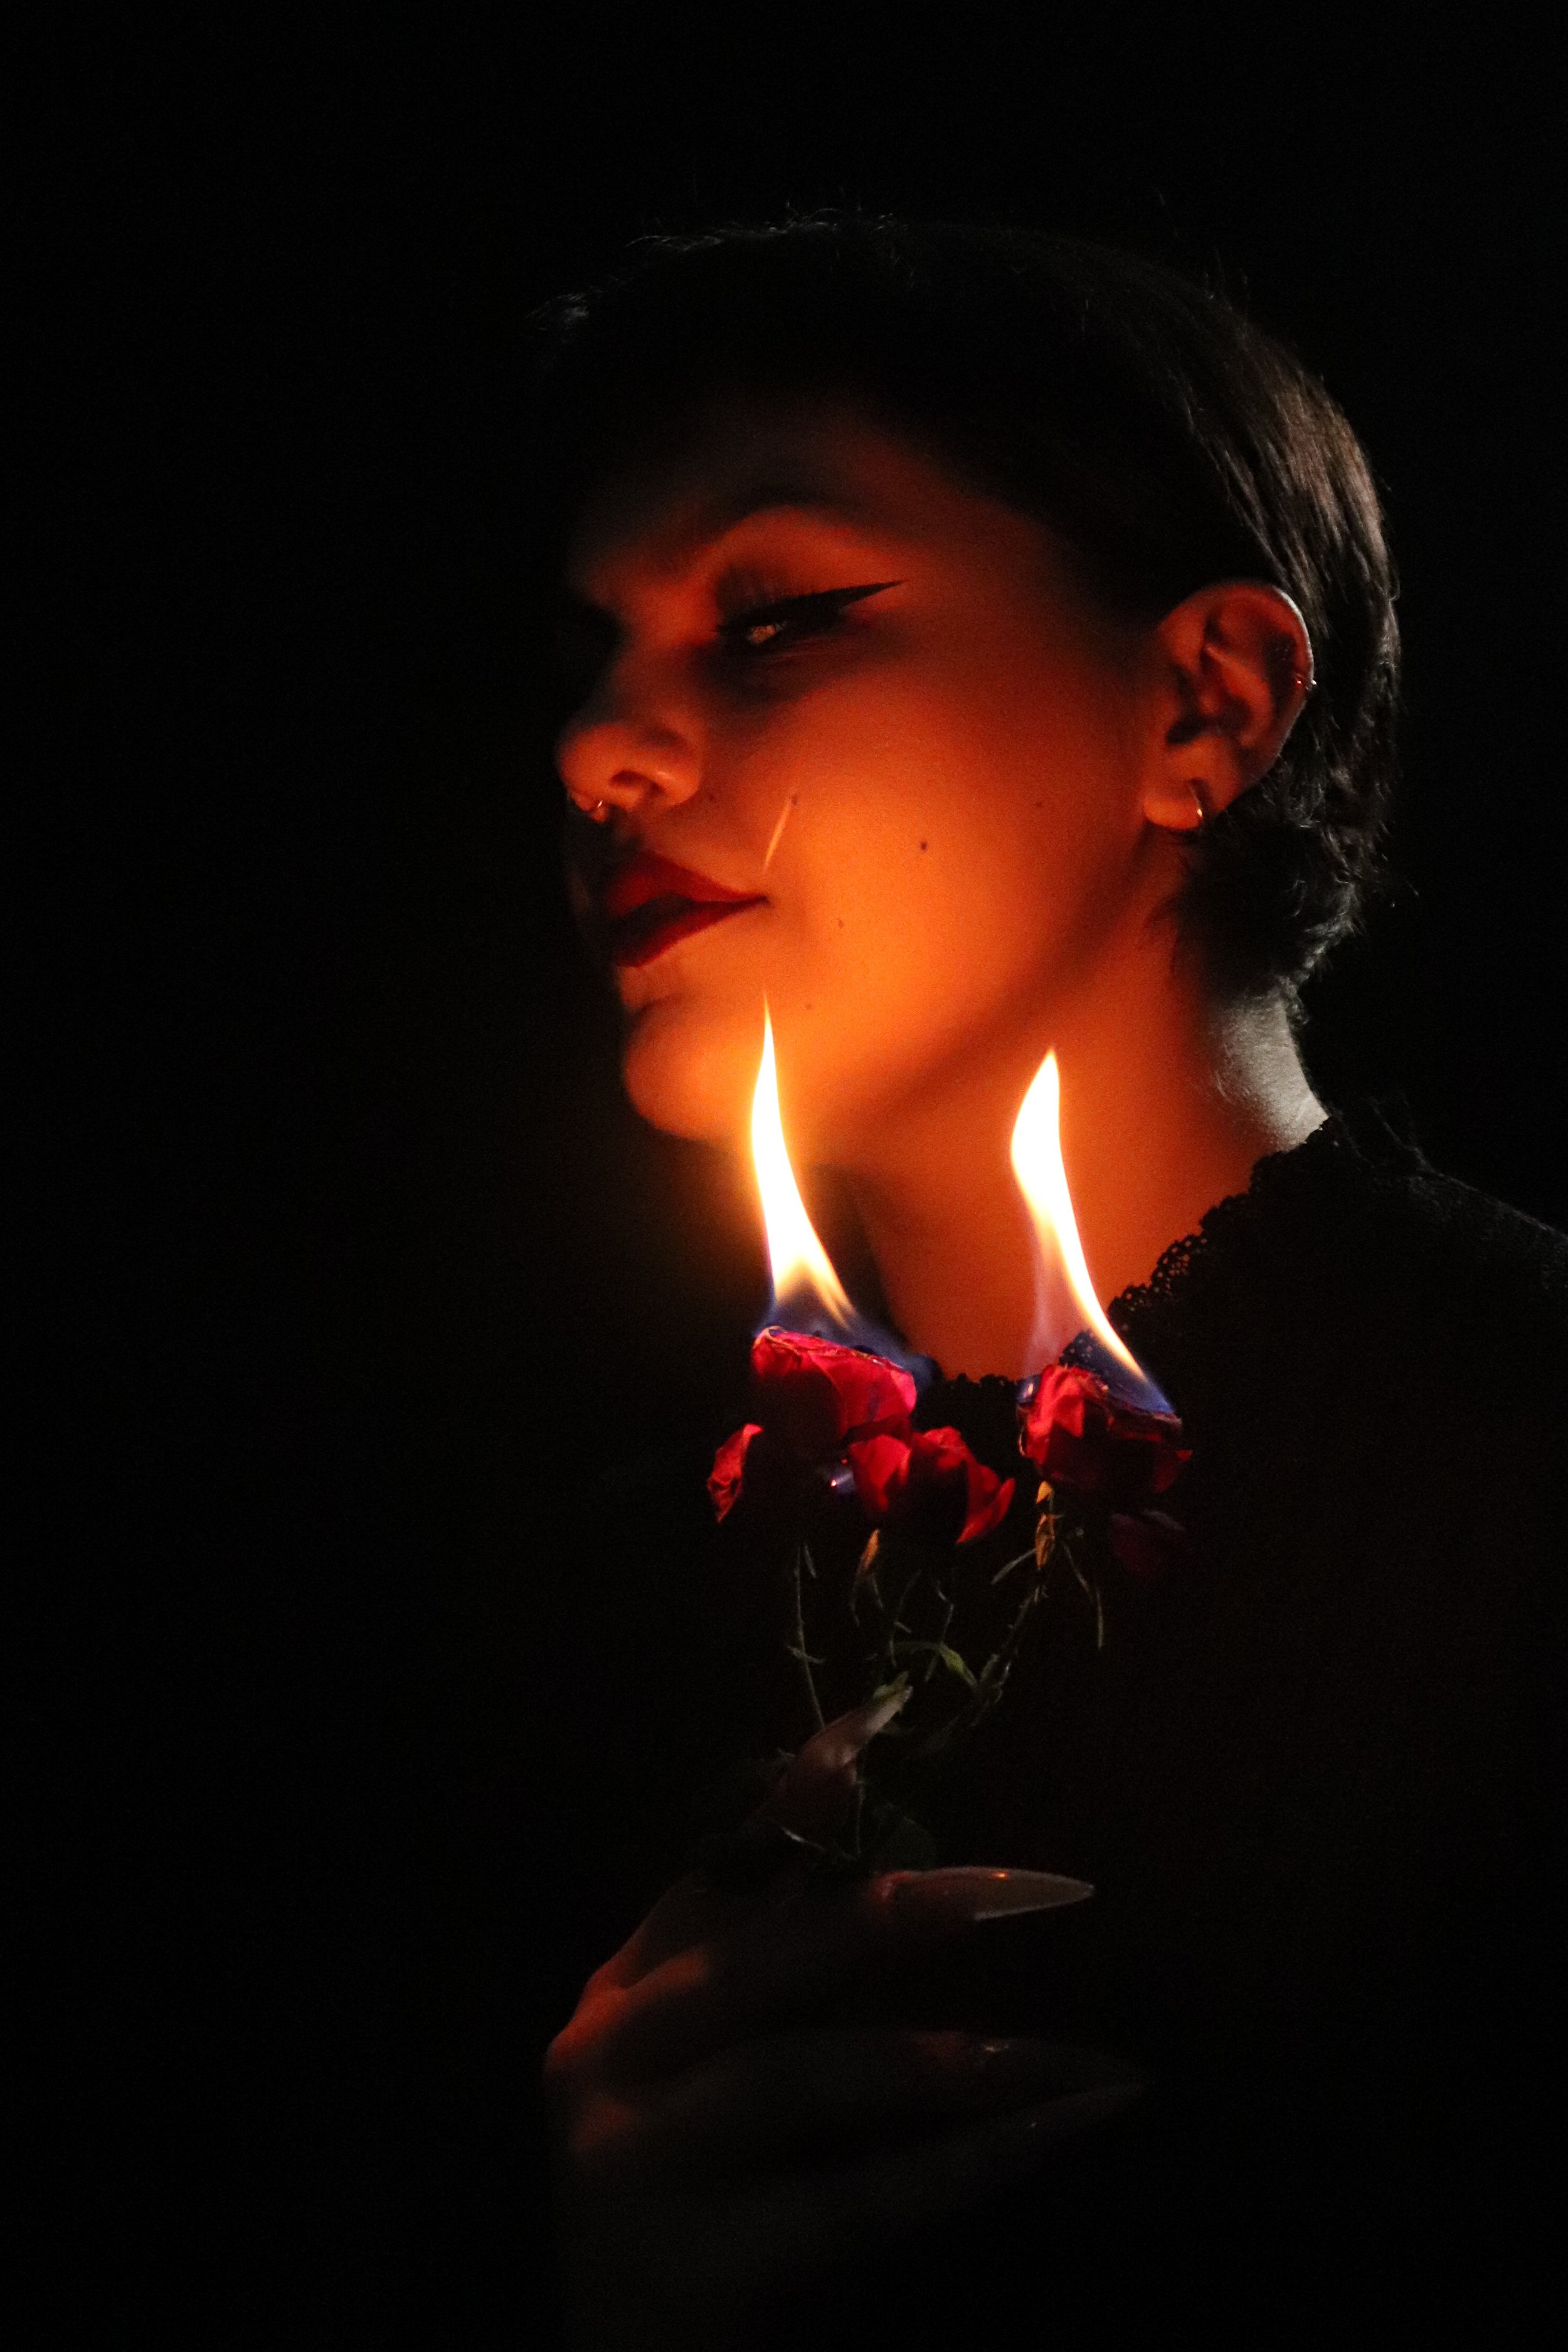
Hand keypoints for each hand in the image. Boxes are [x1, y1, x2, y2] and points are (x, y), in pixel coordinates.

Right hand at [544, 1705, 1139, 2348]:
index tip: (896, 1713)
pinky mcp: (685, 2271)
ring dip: (949, 2061)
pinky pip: (845, 2208)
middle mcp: (608, 2058)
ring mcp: (633, 2164)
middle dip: (903, 1911)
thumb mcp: (716, 2066)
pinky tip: (1055, 2130)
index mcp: (625, 1990)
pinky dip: (960, 2167)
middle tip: (1041, 1892)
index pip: (723, 1860)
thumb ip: (780, 1965)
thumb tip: (915, 1857)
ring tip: (1075, 2056)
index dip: (806, 1787)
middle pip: (765, 1957)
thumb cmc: (700, 2201)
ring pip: (800, 2078)